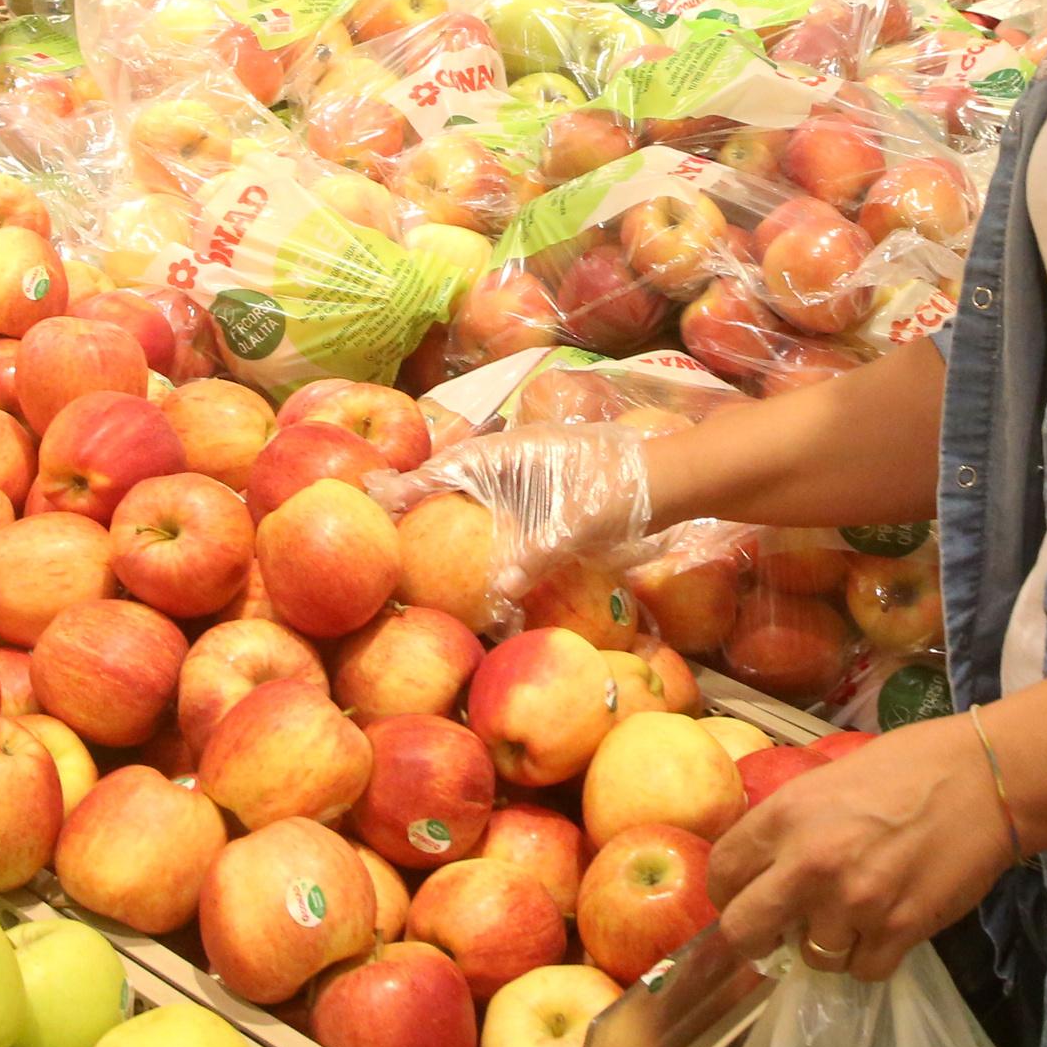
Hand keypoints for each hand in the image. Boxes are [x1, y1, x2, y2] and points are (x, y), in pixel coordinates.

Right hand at [366, 424, 653, 592]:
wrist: (672, 481)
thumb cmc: (623, 491)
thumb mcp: (578, 524)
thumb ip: (536, 554)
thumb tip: (499, 592)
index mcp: (511, 454)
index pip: (446, 468)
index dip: (409, 484)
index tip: (373, 498)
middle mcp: (513, 462)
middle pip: (452, 481)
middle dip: (419, 500)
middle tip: (378, 521)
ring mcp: (528, 480)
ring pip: (475, 497)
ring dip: (447, 515)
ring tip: (409, 542)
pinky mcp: (544, 501)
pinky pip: (500, 514)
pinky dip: (479, 530)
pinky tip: (468, 556)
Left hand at [711, 716, 1016, 981]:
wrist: (986, 779)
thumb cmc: (911, 766)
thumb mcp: (830, 778)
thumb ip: (792, 824)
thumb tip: (766, 867)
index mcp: (785, 816)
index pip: (721, 873)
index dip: (729, 892)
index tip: (745, 897)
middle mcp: (809, 864)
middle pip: (743, 931)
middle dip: (756, 937)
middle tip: (780, 930)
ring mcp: (853, 903)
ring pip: (811, 958)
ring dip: (829, 943)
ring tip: (856, 915)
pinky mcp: (898, 931)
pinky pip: (862, 970)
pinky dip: (871, 957)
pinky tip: (887, 926)